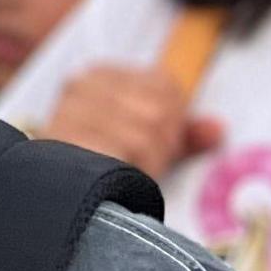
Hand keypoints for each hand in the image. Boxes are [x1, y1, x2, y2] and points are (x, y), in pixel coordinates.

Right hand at [38, 64, 221, 177]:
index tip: (161, 140)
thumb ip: (182, 134)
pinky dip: (131, 170)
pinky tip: (117, 174)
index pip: (165, 83)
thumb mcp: (147, 144)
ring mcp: (70, 110)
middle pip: (159, 111)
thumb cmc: (101, 165)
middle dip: (163, 145)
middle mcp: (82, 84)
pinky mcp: (68, 139)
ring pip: (145, 134)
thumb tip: (218, 128)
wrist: (52, 196)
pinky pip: (123, 152)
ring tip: (128, 170)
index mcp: (100, 75)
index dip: (175, 118)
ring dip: (147, 163)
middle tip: (144, 161)